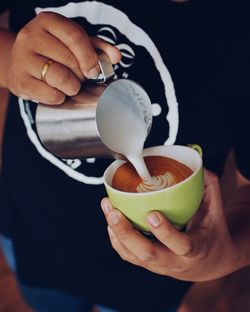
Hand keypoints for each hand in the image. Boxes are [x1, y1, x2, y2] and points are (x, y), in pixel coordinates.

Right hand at [4, 12, 120, 103]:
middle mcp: (32, 37)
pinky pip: (51, 95)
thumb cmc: (49, 52)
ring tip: (69, 85)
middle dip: (81, 75)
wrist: (15, 61)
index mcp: (48, 22)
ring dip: (72, 88)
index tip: (94, 70)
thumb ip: (96, 47)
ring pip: (61, 78)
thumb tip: (116, 56)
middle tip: (79, 77)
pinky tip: (57, 92)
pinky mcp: (21, 81)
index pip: (75, 36)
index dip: (89, 56)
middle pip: (70, 61)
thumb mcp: (71, 42)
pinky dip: (60, 98)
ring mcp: (24, 59)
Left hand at [101, 170, 238, 281]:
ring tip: (108, 208)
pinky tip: (110, 220)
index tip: (152, 214)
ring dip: (116, 232)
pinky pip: (128, 255)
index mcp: (196, 250)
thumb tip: (198, 166)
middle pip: (147, 254)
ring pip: (133, 255)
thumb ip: (210, 189)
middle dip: (127, 233)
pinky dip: (116, 239)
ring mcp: (159, 265)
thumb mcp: (216, 213)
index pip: (181, 245)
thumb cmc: (212, 236)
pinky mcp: (148, 264)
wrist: (209, 264)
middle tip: (114, 211)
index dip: (165, 232)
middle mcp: (175, 261)